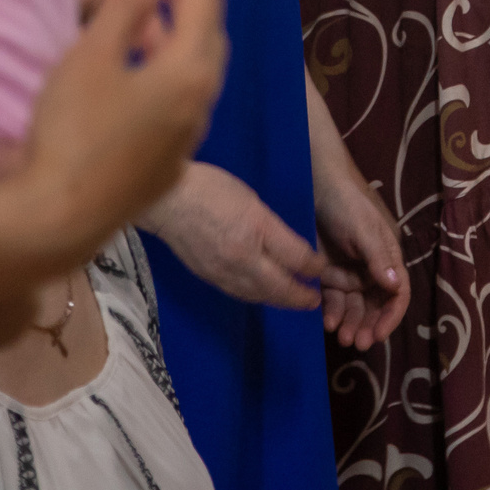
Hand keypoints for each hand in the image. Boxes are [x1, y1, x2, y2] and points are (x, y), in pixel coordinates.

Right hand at [16, 0, 228, 245]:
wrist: (56, 222)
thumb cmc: (71, 132)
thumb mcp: (92, 57)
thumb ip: (128, 6)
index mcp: (188, 73)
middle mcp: (199, 107)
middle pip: (209, 35)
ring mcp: (185, 142)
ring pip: (195, 73)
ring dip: (179, 34)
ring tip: (153, 8)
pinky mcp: (165, 169)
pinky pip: (178, 104)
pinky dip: (167, 72)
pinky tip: (139, 70)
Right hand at [141, 163, 354, 310]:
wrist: (167, 200)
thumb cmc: (211, 188)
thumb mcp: (251, 198)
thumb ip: (272, 226)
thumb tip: (293, 248)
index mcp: (257, 231)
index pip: (295, 258)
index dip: (314, 267)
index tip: (322, 268)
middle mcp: (242, 258)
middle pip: (279, 287)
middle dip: (300, 297)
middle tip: (315, 301)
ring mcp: (223, 272)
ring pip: (259, 295)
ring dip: (279, 301)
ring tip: (293, 300)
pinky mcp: (208, 277)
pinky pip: (239, 293)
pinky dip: (256, 296)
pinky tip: (262, 293)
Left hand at [309, 144, 408, 351]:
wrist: (313, 181)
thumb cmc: (345, 201)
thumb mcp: (364, 228)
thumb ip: (378, 258)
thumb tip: (396, 288)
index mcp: (388, 255)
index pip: (398, 292)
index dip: (391, 315)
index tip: (379, 334)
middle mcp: (371, 266)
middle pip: (375, 304)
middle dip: (368, 324)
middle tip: (357, 343)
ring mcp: (349, 269)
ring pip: (354, 305)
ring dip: (350, 322)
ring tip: (340, 336)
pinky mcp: (327, 270)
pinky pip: (333, 297)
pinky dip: (332, 311)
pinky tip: (326, 322)